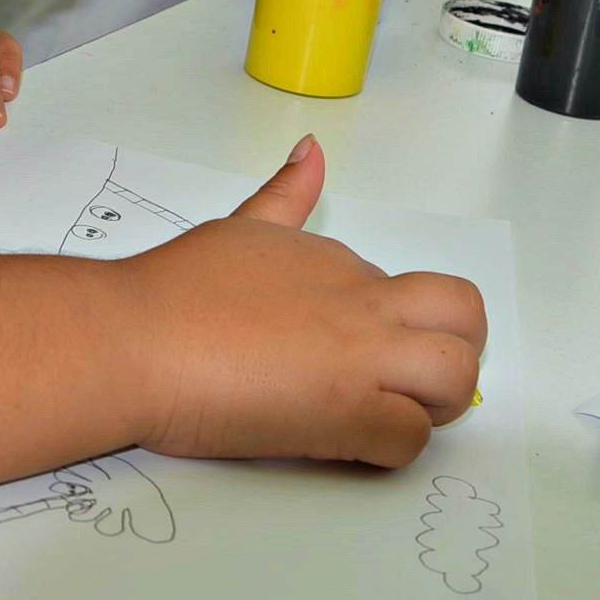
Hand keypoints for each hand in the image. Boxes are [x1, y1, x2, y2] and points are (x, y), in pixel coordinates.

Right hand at [124, 137, 486, 468]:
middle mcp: (363, 304)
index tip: (356, 350)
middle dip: (454, 352)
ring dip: (434, 406)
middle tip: (405, 385)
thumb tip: (311, 149)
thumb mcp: (242, 227)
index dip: (400, 326)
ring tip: (381, 418)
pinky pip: (409, 439)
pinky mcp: (346, 414)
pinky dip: (389, 450)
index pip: (414, 292)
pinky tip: (343, 447)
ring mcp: (361, 359)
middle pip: (465, 317)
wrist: (135, 338)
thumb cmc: (173, 289)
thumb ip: (286, 195)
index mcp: (341, 265)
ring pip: (457, 379)